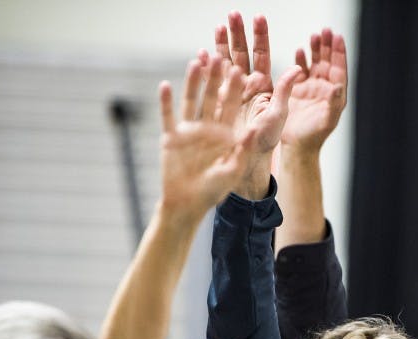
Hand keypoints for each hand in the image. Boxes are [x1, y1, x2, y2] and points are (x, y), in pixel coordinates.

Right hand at [159, 57, 252, 218]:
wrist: (188, 204)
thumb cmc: (213, 191)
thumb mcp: (232, 170)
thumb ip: (241, 151)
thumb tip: (251, 132)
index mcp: (225, 134)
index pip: (231, 107)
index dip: (236, 90)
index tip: (241, 71)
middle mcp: (207, 128)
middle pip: (211, 98)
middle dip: (215, 79)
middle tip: (219, 56)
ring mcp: (188, 130)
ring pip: (191, 101)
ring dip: (192, 82)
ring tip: (196, 62)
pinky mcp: (170, 137)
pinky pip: (168, 116)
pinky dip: (165, 102)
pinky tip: (165, 85)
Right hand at [211, 12, 300, 157]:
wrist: (246, 160)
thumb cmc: (266, 141)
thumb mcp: (278, 115)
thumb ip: (285, 91)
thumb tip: (298, 68)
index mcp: (262, 85)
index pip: (261, 55)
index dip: (259, 37)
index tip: (258, 17)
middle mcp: (244, 85)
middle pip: (240, 54)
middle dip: (236, 34)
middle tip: (232, 14)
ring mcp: (227, 91)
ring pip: (221, 64)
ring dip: (218, 47)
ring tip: (218, 28)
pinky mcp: (214, 101)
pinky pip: (206, 82)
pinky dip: (201, 70)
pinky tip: (200, 56)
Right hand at [281, 28, 347, 152]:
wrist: (297, 146)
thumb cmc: (314, 136)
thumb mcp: (327, 120)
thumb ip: (334, 103)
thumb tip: (339, 85)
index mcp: (335, 95)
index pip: (339, 70)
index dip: (339, 53)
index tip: (338, 37)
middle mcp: (324, 89)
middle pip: (328, 62)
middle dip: (328, 46)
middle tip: (326, 30)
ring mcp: (311, 88)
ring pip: (315, 64)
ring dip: (315, 50)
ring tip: (315, 36)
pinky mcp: (297, 90)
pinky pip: (301, 70)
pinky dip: (301, 60)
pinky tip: (300, 51)